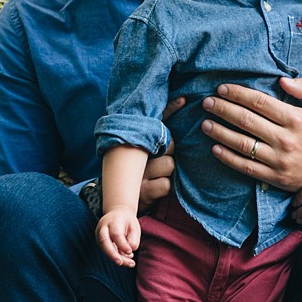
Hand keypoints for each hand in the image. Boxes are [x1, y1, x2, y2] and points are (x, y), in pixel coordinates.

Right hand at [96, 208, 139, 266]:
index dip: (122, 244)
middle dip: (112, 254)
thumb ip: (133, 240)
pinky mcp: (100, 243)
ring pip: (105, 249)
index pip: (116, 234)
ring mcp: (99, 236)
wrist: (117, 214)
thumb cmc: (127, 222)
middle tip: (120, 262)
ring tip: (131, 263)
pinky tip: (127, 259)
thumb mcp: (134, 227)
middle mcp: (103, 228)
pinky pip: (107, 252)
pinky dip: (117, 257)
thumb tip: (128, 253)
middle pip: (104, 241)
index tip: (130, 252)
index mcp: (113, 220)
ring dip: (117, 258)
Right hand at [138, 96, 184, 211]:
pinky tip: (154, 187)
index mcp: (138, 140)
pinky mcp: (144, 191)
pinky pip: (166, 184)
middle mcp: (135, 153)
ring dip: (167, 171)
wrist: (118, 201)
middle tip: (158, 158)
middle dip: (169, 151)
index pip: (158, 120)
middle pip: (168, 145)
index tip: (183, 100)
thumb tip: (182, 101)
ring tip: (155, 175)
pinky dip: (164, 187)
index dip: (171, 108)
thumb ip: (159, 130)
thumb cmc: (139, 170)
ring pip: (169, 164)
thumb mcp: (145, 150)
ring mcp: (139, 173)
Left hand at [201, 77, 301, 192]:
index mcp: (295, 119)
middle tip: (207, 103)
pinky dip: (228, 157)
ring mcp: (279, 160)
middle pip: (246, 121)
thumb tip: (282, 80)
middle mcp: (285, 139)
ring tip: (205, 123)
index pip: (259, 102)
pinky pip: (246, 167)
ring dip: (220, 132)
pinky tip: (215, 148)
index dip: (238, 94)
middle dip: (223, 109)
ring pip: (242, 144)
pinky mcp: (275, 177)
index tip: (222, 88)